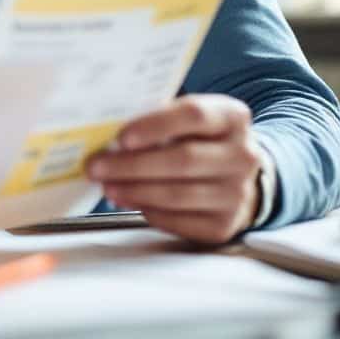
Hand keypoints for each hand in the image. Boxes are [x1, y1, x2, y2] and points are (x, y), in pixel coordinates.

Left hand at [86, 94, 261, 244]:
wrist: (233, 177)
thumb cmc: (197, 140)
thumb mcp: (185, 120)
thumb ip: (156, 119)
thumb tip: (107, 132)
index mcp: (231, 117)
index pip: (194, 115)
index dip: (155, 125)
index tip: (121, 136)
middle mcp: (243, 156)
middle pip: (183, 160)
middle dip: (132, 165)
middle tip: (96, 166)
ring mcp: (237, 193)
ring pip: (177, 194)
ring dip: (134, 191)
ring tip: (106, 186)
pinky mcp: (224, 225)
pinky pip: (178, 220)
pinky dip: (147, 210)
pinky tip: (127, 201)